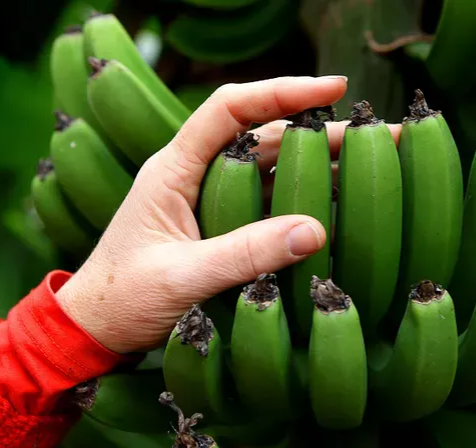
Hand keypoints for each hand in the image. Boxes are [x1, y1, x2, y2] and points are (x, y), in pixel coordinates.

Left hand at [55, 76, 400, 353]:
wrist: (95, 329)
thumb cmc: (122, 300)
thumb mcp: (182, 278)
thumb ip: (245, 255)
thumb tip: (317, 231)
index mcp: (174, 168)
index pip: (230, 107)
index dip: (281, 91)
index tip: (333, 90)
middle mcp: (195, 173)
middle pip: (265, 134)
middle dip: (322, 130)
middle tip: (381, 133)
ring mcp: (211, 198)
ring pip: (274, 165)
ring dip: (321, 161)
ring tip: (375, 161)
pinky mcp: (222, 224)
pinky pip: (270, 199)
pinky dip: (306, 195)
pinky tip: (341, 199)